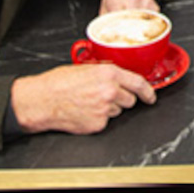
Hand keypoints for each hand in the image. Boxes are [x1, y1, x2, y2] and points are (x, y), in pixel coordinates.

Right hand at [11, 62, 154, 134]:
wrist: (42, 100)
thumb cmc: (58, 83)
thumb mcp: (85, 68)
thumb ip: (105, 72)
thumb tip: (118, 77)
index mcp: (109, 74)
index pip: (139, 83)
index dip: (148, 92)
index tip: (150, 96)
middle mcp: (110, 91)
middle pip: (130, 100)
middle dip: (121, 99)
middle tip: (104, 96)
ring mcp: (105, 109)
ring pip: (118, 112)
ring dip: (109, 108)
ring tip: (89, 102)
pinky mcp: (98, 124)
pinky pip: (106, 122)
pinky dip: (98, 118)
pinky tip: (85, 112)